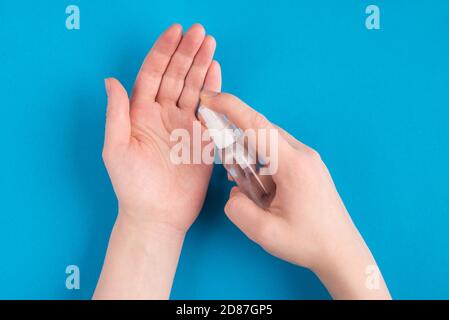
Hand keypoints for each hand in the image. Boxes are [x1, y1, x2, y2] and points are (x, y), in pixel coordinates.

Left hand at [103, 23, 220, 234]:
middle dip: (186, 53)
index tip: (174, 32)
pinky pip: (209, 110)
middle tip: (198, 32)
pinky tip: (216, 71)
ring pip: (194, 88)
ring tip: (209, 44)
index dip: (163, 52)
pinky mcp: (202, 139)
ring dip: (201, 66)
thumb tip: (111, 80)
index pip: (152, 74)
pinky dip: (214, 90)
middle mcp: (163, 115)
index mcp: (141, 114)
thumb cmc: (132, 185)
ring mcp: (184, 125)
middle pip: (176, 76)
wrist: (157, 214)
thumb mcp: (116, 148)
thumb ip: (117, 114)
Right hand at [200, 92, 390, 299]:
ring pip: (269, 142)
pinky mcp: (309, 166)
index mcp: (293, 165)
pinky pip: (279, 153)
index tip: (208, 99)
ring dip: (252, 157)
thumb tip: (234, 192)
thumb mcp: (264, 233)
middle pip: (261, 130)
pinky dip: (263, 165)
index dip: (229, 108)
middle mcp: (303, 154)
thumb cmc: (308, 243)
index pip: (256, 126)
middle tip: (227, 165)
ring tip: (252, 190)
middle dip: (237, 139)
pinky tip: (264, 191)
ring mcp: (309, 158)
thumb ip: (237, 208)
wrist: (341, 251)